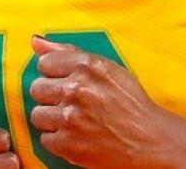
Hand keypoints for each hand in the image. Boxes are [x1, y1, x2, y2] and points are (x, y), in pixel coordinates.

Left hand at [27, 36, 183, 166]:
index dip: (55, 73)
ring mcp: (70, 118)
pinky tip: (76, 135)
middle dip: (51, 96)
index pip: (45, 62)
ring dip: (52, 118)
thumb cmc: (130, 103)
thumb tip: (36, 40)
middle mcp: (76, 89)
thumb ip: (68, 52)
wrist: (149, 140)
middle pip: (37, 88)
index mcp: (86, 66)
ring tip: (73, 120)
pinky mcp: (67, 144)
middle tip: (70, 102)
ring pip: (37, 114)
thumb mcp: (106, 68)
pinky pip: (45, 138)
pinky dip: (58, 139)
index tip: (66, 81)